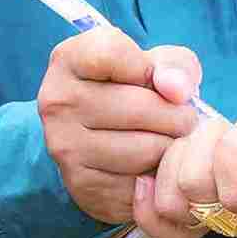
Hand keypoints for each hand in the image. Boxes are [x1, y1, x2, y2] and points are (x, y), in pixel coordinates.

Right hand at [38, 26, 204, 223]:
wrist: (98, 144)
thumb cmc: (132, 92)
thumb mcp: (153, 65)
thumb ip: (174, 65)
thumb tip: (177, 91)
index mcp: (69, 59)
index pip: (112, 53)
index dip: (147, 67)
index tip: (154, 79)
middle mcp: (57, 100)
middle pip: (142, 107)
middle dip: (177, 116)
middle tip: (180, 121)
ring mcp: (64, 145)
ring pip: (147, 148)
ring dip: (171, 148)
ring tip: (166, 142)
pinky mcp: (81, 184)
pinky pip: (142, 183)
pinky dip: (157, 178)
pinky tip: (150, 168)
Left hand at [135, 122, 236, 237]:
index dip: (231, 153)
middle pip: (196, 195)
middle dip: (198, 148)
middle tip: (223, 125)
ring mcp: (232, 225)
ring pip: (173, 204)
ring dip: (175, 160)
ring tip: (204, 137)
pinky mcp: (214, 216)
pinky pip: (164, 223)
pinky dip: (149, 196)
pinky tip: (158, 169)